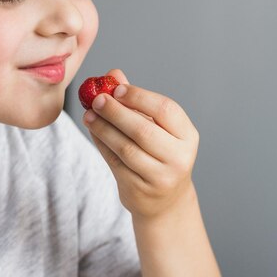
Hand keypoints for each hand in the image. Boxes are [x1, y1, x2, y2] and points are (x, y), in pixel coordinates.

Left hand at [82, 69, 199, 219]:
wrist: (165, 201)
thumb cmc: (160, 155)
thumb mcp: (156, 128)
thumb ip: (136, 102)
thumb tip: (113, 75)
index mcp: (187, 136)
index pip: (166, 110)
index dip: (139, 97)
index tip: (116, 89)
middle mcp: (179, 157)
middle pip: (143, 130)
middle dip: (116, 112)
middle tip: (96, 99)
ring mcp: (160, 176)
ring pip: (126, 148)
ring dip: (103, 129)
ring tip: (89, 115)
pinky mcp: (140, 189)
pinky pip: (115, 163)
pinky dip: (102, 144)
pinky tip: (94, 132)